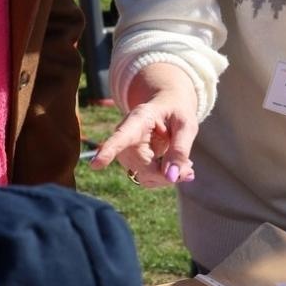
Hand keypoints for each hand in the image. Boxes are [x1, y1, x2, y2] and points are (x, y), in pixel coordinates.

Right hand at [92, 62, 198, 187]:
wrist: (167, 106)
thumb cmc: (177, 112)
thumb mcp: (186, 125)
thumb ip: (180, 149)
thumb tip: (171, 177)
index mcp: (139, 118)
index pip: (122, 136)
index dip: (109, 150)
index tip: (96, 164)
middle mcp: (126, 135)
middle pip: (143, 167)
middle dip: (167, 173)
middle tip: (190, 169)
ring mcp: (125, 150)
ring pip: (145, 177)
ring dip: (166, 177)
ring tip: (186, 164)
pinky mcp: (130, 161)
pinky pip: (146, 179)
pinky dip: (163, 178)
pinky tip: (175, 167)